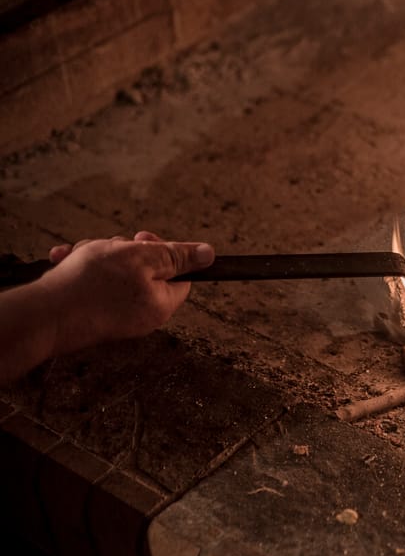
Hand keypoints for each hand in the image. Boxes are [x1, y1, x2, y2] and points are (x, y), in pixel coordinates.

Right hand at [40, 231, 214, 354]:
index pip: (179, 272)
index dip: (162, 250)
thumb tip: (209, 255)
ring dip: (97, 257)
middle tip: (107, 246)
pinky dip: (80, 270)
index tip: (141, 238)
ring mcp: (116, 317)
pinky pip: (93, 286)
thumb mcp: (142, 257)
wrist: (43, 315)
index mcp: (162, 303)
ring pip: (115, 275)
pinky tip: (64, 261)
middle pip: (145, 271)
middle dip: (122, 251)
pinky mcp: (91, 316)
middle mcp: (142, 315)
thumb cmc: (93, 284)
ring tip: (79, 255)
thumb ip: (177, 256)